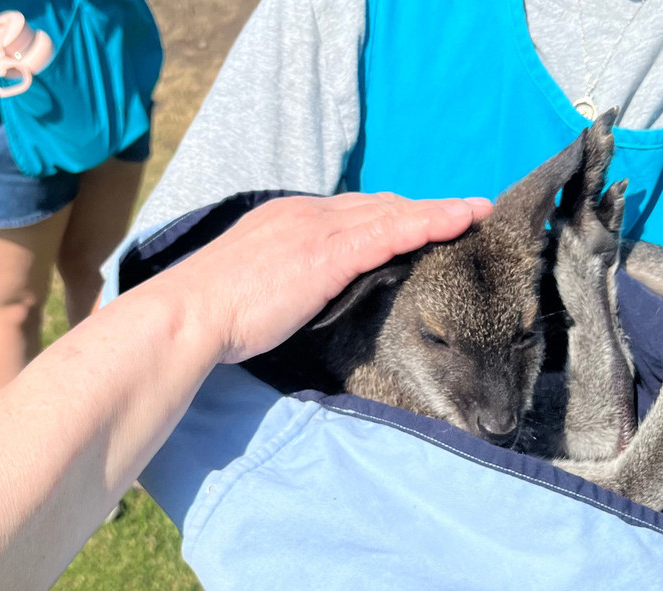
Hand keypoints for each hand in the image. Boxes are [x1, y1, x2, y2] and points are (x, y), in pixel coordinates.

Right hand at [165, 192, 491, 363]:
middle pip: (375, 205)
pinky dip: (429, 222)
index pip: (348, 212)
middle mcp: (305, 214)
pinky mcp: (329, 253)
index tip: (411, 220)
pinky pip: (391, 231)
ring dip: (435, 211)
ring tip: (471, 213)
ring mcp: (318, 229)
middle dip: (416, 209)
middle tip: (454, 214)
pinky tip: (458, 221)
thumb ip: (282, 278)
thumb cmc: (213, 312)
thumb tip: (299, 293)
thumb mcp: (252, 284)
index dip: (385, 215)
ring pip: (390, 211)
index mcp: (286, 219)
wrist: (191, 313)